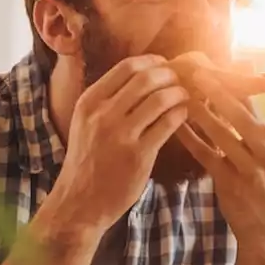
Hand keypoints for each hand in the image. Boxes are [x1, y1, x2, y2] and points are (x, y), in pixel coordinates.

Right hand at [50, 55, 188, 233]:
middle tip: (180, 79)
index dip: (152, 62)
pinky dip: (180, 113)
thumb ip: (108, 100)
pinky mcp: (138, 155)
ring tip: (185, 96)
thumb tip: (141, 75)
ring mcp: (121, 135)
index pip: (126, 67)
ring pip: (160, 99)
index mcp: (89, 102)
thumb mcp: (86, 122)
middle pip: (146, 78)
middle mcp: (103, 114)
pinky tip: (183, 114)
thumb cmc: (88, 160)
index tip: (165, 65)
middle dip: (169, 75)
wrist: (79, 202)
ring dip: (178, 93)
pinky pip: (167, 124)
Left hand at [170, 54, 264, 246]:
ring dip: (200, 112)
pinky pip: (205, 155)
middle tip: (200, 73)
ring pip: (222, 134)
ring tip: (184, 94)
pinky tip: (177, 123)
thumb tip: (249, 68)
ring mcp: (250, 170)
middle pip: (246, 116)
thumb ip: (261, 114)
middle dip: (221, 92)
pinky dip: (190, 137)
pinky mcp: (230, 183)